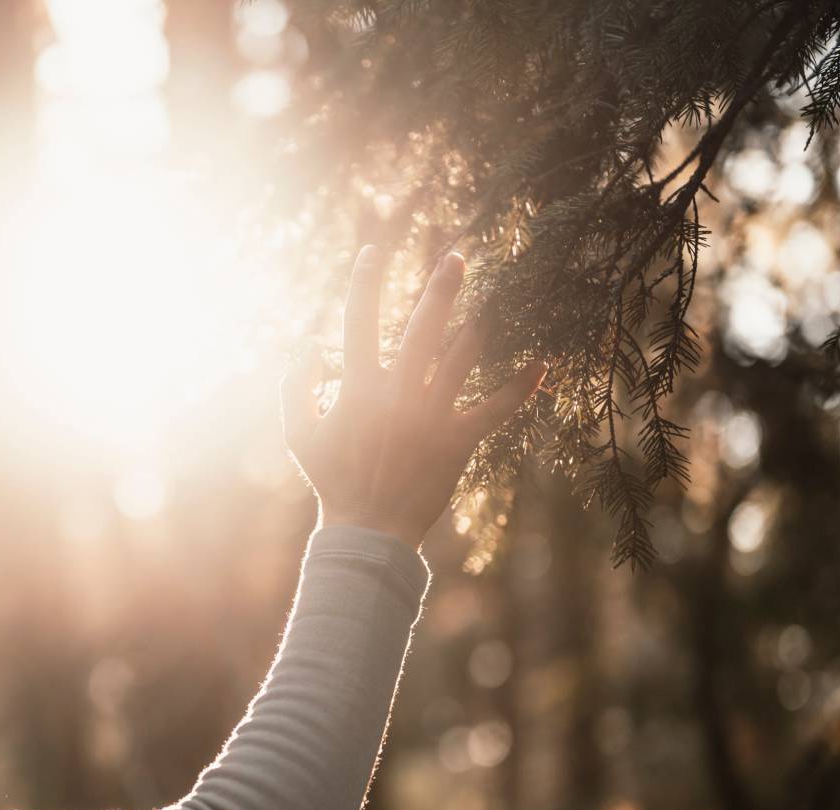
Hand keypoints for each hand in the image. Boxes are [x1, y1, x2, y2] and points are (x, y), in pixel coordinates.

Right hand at [281, 246, 543, 549]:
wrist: (367, 528)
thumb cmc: (331, 479)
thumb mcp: (297, 434)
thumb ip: (294, 387)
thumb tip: (310, 349)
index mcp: (357, 387)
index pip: (359, 320)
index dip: (364, 281)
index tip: (372, 251)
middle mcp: (397, 393)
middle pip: (423, 327)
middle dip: (441, 287)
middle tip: (460, 256)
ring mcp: (431, 415)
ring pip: (464, 357)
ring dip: (483, 321)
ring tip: (501, 293)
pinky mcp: (458, 439)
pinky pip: (496, 408)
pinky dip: (521, 386)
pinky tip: (544, 362)